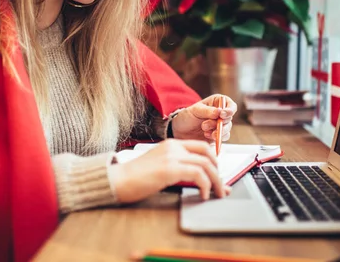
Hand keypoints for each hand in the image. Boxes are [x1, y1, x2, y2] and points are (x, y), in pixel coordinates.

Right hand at [108, 139, 230, 202]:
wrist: (117, 180)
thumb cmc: (135, 178)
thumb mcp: (159, 168)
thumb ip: (178, 170)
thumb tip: (200, 181)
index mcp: (170, 144)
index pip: (201, 147)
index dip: (214, 161)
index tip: (218, 175)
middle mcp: (173, 147)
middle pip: (207, 154)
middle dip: (219, 172)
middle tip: (222, 187)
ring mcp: (172, 156)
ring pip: (206, 165)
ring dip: (216, 181)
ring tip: (217, 194)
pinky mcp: (170, 169)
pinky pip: (198, 175)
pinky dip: (205, 186)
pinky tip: (202, 195)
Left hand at [171, 94, 236, 141]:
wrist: (179, 130)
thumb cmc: (187, 116)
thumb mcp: (195, 110)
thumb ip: (208, 111)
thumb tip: (220, 112)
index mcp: (217, 103)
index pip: (231, 105)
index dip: (229, 110)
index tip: (222, 115)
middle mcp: (221, 114)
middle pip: (229, 119)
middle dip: (218, 123)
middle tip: (205, 125)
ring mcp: (220, 125)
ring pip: (227, 129)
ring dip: (217, 131)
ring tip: (204, 131)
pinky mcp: (218, 136)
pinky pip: (224, 138)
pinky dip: (217, 138)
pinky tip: (206, 135)